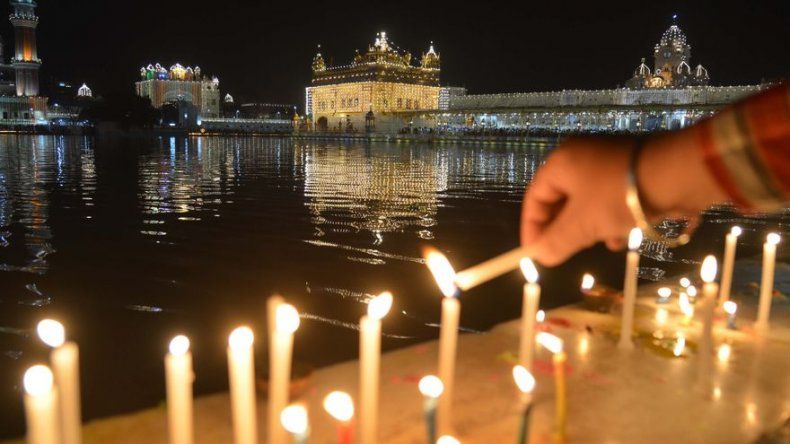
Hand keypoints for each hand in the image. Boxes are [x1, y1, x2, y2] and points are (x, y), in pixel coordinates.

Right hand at [521, 131, 726, 265]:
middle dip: (564, 230)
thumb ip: (557, 242)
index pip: (535, 197)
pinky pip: (611, 199)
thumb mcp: (583, 224)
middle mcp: (583, 158)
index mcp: (562, 162)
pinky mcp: (634, 172)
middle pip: (561, 200)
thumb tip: (539, 257)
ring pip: (588, 202)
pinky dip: (610, 219)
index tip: (536, 255)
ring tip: (600, 244)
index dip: (532, 228)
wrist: (681, 174)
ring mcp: (610, 163)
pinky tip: (621, 236)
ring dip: (589, 228)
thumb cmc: (621, 197)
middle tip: (566, 252)